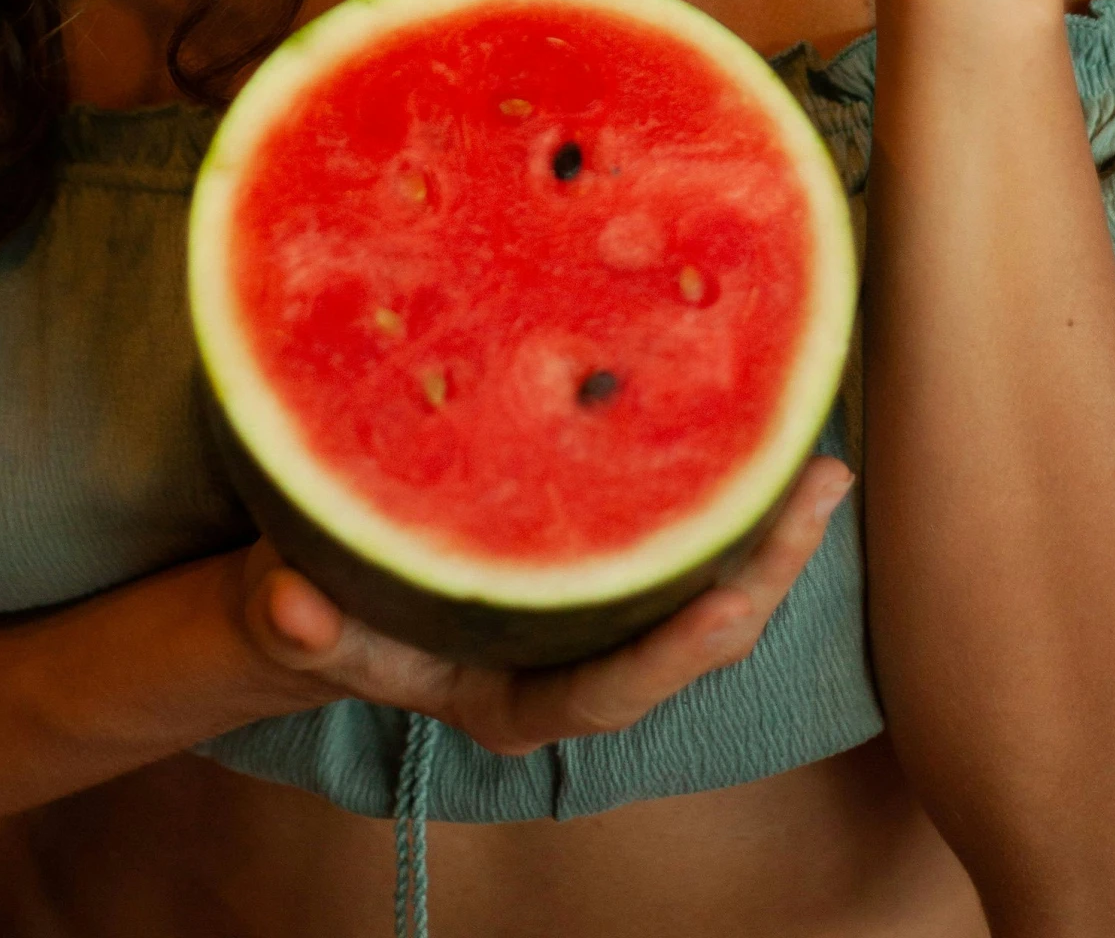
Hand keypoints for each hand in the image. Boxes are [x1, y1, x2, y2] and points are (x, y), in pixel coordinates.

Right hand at [226, 455, 851, 755]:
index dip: (666, 654)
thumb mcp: (296, 622)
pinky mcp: (603, 548)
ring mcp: (597, 608)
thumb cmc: (324, 613)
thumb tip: (292, 607)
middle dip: (761, 568)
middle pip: (688, 631)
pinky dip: (720, 480)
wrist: (334, 599)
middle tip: (817, 488)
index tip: (726, 609)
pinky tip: (757, 415)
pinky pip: (678, 524)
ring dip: (764, 520)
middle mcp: (575, 659)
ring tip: (822, 454)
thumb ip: (296, 624)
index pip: (610, 689)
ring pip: (701, 576)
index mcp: (516, 698)